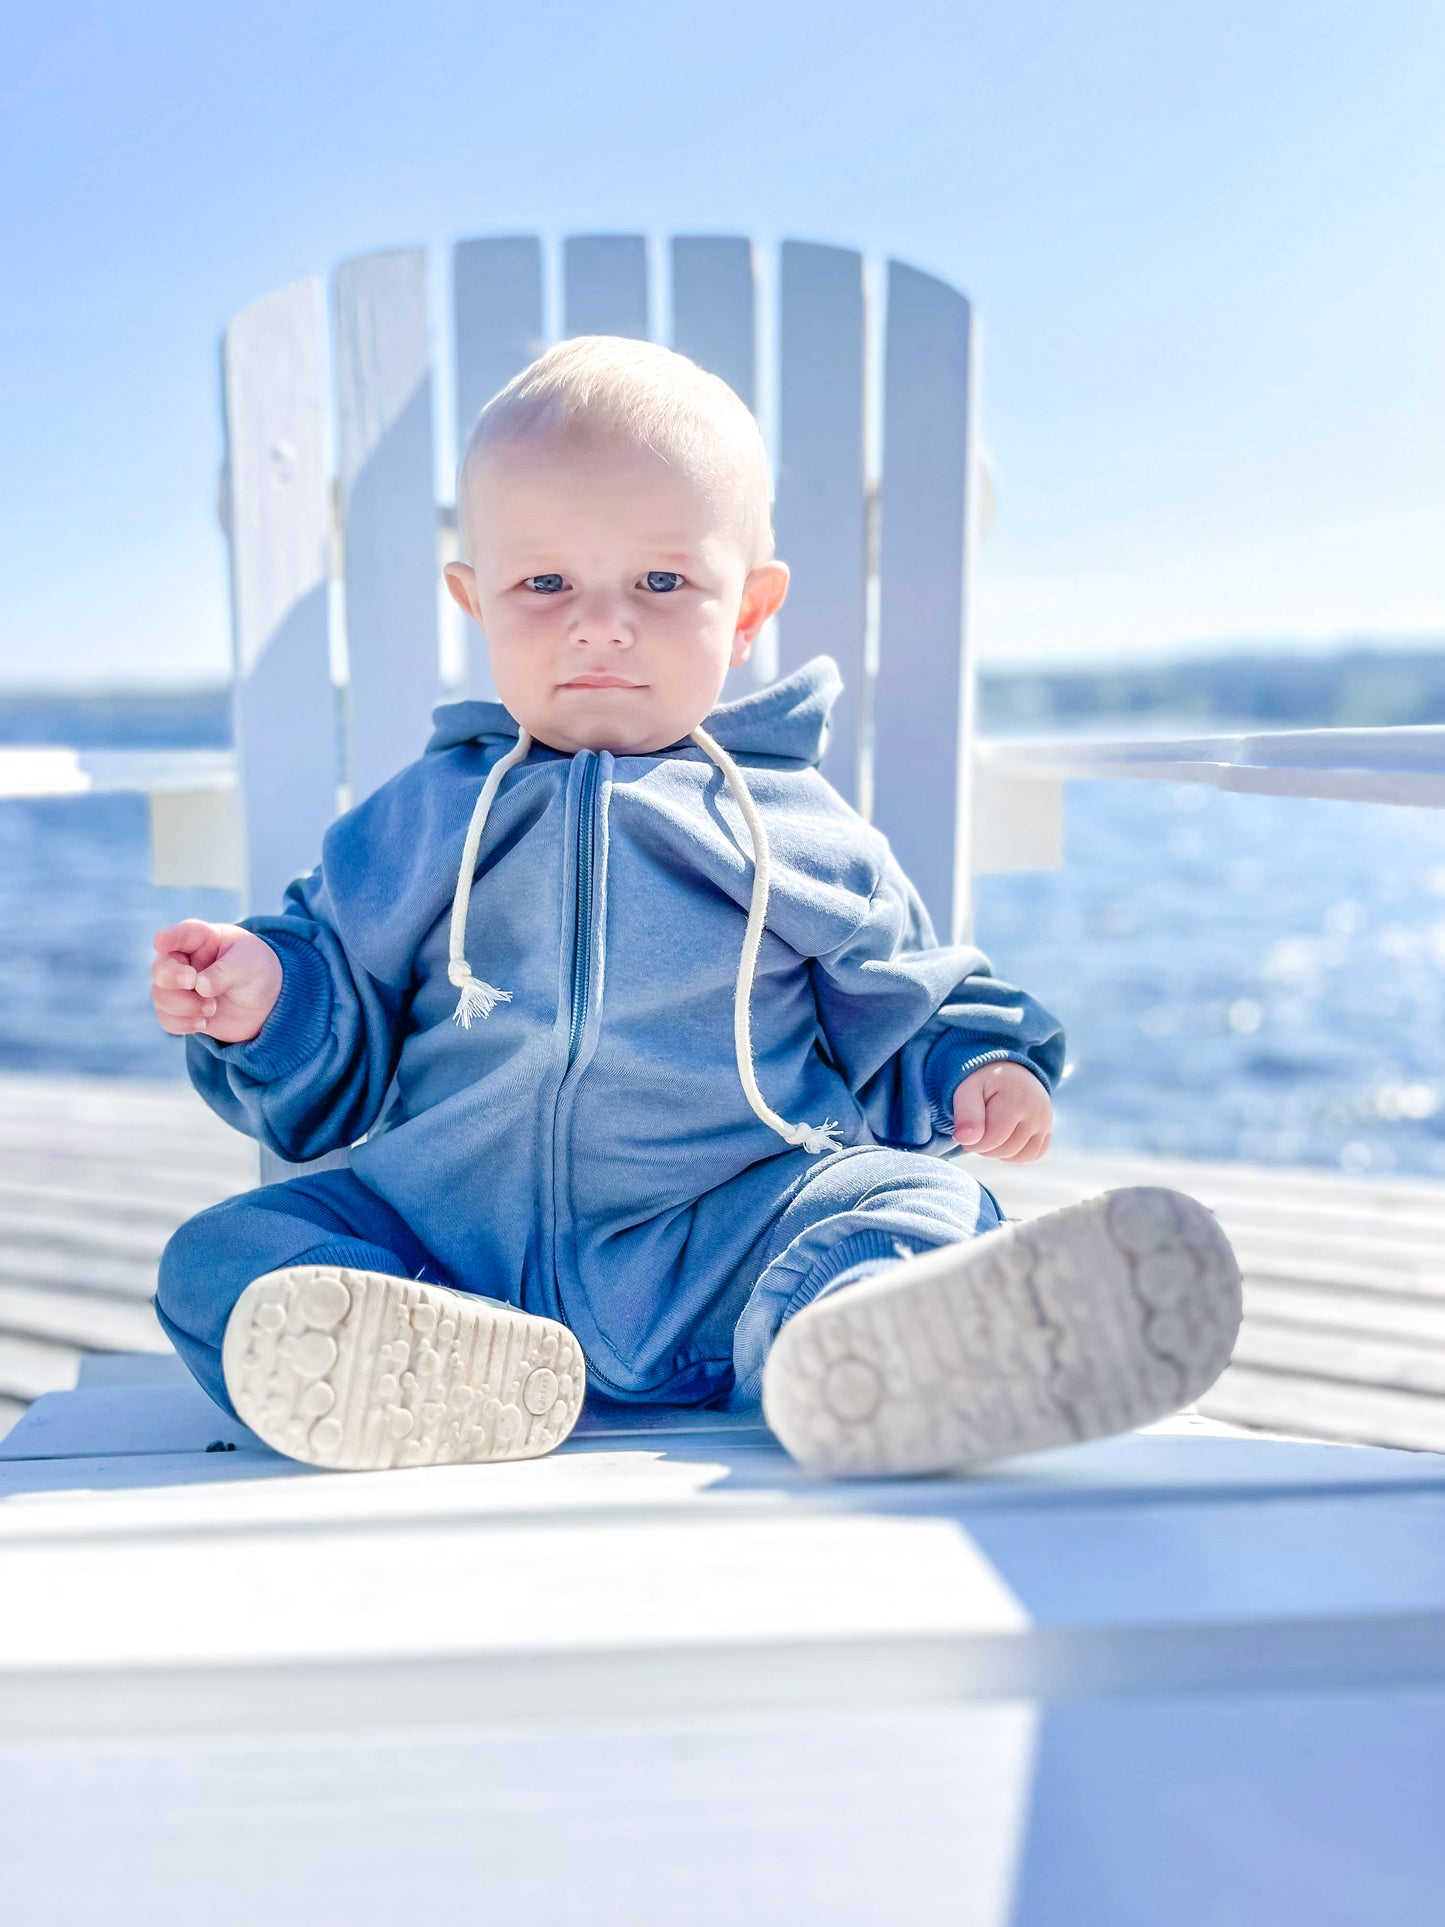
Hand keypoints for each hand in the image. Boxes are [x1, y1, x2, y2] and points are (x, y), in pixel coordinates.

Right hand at [151, 920, 282, 1044]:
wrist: (265, 1003)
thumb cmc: (256, 971)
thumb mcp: (250, 964)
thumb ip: (225, 972)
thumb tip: (199, 986)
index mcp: (202, 938)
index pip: (181, 934)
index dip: (168, 937)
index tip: (160, 942)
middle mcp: (184, 960)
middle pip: (160, 968)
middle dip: (171, 977)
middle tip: (192, 981)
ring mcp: (179, 986)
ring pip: (160, 996)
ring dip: (184, 1006)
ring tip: (212, 1008)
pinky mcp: (180, 1011)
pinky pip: (166, 1018)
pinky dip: (182, 1024)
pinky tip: (203, 1023)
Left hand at [951, 1060, 1051, 1161]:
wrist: (1006, 1072)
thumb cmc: (984, 1081)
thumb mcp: (967, 1089)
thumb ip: (965, 1114)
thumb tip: (965, 1140)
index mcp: (1017, 1098)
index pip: (992, 1138)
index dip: (973, 1141)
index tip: (966, 1129)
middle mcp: (1037, 1111)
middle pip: (1005, 1150)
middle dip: (984, 1146)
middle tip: (977, 1128)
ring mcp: (1046, 1123)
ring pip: (1019, 1156)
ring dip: (998, 1151)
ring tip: (990, 1131)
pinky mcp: (1046, 1132)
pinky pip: (1031, 1155)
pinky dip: (1014, 1153)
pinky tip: (1004, 1138)